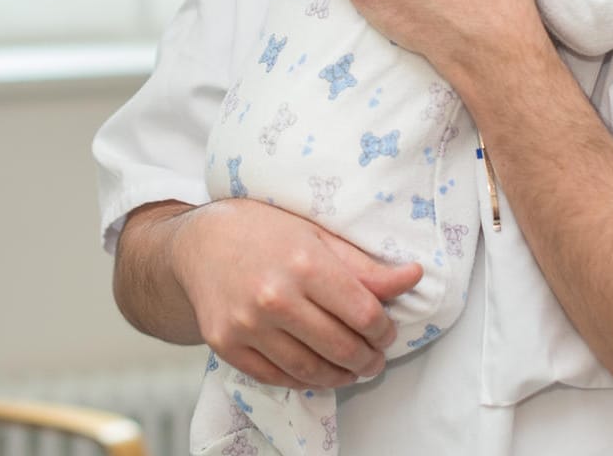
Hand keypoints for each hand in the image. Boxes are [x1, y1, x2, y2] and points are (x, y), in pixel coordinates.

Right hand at [170, 198, 421, 389]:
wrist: (198, 243)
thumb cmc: (263, 231)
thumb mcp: (316, 234)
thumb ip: (363, 264)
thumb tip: (414, 276)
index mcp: (304, 262)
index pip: (364, 313)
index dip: (385, 329)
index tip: (387, 331)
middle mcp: (275, 296)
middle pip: (341, 346)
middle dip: (368, 358)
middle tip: (376, 358)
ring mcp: (247, 324)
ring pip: (310, 370)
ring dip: (340, 376)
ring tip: (352, 370)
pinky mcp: (226, 344)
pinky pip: (276, 377)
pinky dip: (303, 381)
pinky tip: (317, 372)